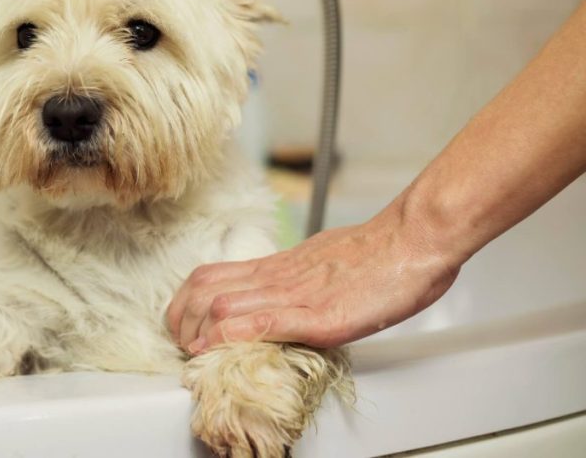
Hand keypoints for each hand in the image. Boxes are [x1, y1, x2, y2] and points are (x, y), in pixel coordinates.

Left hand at [166, 200, 461, 349]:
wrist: (413, 240)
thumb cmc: (378, 252)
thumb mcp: (320, 260)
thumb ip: (294, 277)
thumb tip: (277, 293)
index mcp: (276, 267)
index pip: (210, 277)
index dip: (186, 303)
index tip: (185, 326)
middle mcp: (276, 277)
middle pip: (202, 289)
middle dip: (180, 320)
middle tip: (181, 343)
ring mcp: (294, 294)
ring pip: (221, 303)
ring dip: (198, 332)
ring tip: (194, 353)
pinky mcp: (317, 314)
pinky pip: (263, 321)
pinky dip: (232, 335)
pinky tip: (221, 348)